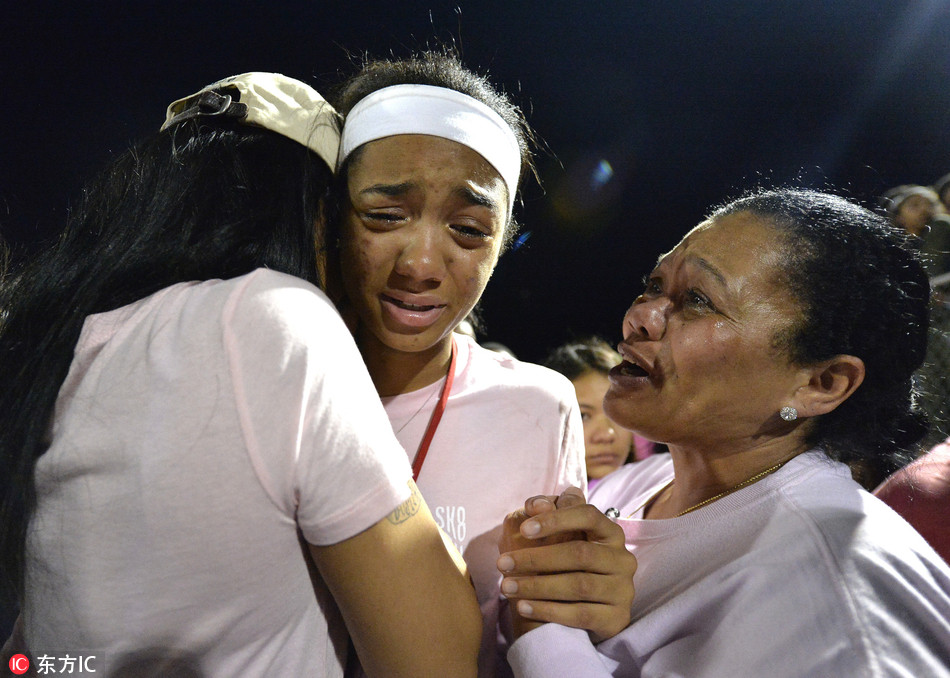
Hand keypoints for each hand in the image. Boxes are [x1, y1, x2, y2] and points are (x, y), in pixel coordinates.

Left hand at [497, 488, 636, 641]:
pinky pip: (581, 614)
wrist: (576, 615)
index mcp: (609, 532)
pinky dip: (549, 610)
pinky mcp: (616, 618)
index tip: (523, 529)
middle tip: (502, 563)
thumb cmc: (561, 566)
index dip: (556, 520)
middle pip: (580, 553)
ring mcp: (623, 590)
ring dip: (537, 586)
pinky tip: (523, 607)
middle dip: (537, 558)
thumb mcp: (552, 537)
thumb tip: (538, 504)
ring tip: (506, 587)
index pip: (588, 515)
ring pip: (579, 585)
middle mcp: (622, 559)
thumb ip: (545, 515)